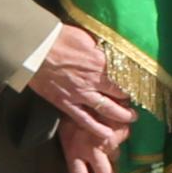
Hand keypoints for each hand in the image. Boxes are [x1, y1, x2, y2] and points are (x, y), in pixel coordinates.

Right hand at [20, 22, 137, 136]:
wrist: (34, 49)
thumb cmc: (58, 38)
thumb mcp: (85, 37)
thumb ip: (98, 48)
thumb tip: (107, 51)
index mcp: (100, 62)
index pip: (124, 76)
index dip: (132, 82)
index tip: (137, 85)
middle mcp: (94, 81)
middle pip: (119, 94)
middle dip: (130, 100)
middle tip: (136, 103)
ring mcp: (80, 94)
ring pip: (107, 109)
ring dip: (122, 116)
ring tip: (131, 119)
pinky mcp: (67, 104)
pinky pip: (85, 120)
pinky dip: (97, 129)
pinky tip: (107, 135)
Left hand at [58, 110, 126, 172]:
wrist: (77, 83)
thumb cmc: (67, 107)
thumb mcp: (68, 129)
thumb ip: (80, 147)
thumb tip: (96, 158)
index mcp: (74, 151)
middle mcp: (90, 148)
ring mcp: (105, 138)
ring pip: (115, 154)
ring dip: (114, 149)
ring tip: (111, 139)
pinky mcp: (116, 126)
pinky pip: (124, 133)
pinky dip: (122, 128)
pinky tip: (120, 119)